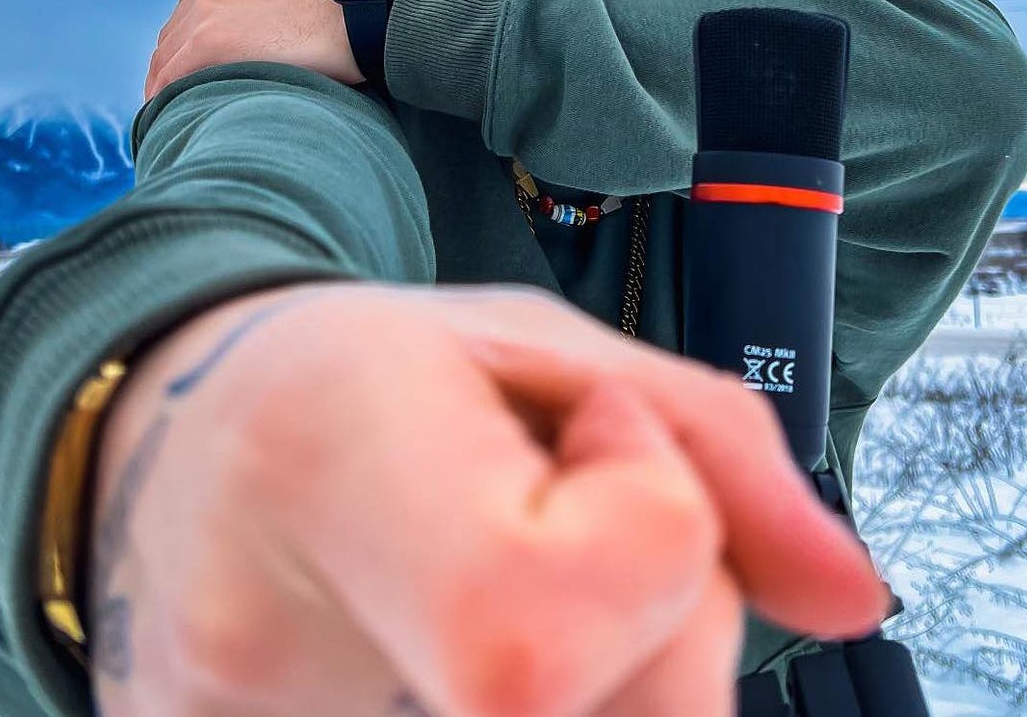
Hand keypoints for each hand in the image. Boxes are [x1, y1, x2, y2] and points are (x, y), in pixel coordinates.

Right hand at [87, 279, 889, 716]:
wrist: (172, 456)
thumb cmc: (363, 380)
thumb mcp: (539, 345)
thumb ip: (717, 453)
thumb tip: (853, 598)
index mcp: (328, 469)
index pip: (546, 616)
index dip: (641, 518)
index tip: (585, 438)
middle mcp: (259, 662)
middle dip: (658, 630)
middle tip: (554, 535)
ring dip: (610, 688)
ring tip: (506, 606)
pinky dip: (564, 708)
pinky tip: (477, 661)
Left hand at [145, 0, 359, 101]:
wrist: (365, 11)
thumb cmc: (352, 7)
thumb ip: (276, 2)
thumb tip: (277, 33)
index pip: (199, 7)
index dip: (192, 40)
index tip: (195, 67)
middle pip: (177, 29)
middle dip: (175, 62)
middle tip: (177, 95)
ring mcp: (206, 7)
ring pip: (168, 53)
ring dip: (167, 81)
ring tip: (170, 111)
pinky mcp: (209, 39)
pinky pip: (171, 74)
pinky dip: (164, 95)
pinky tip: (167, 115)